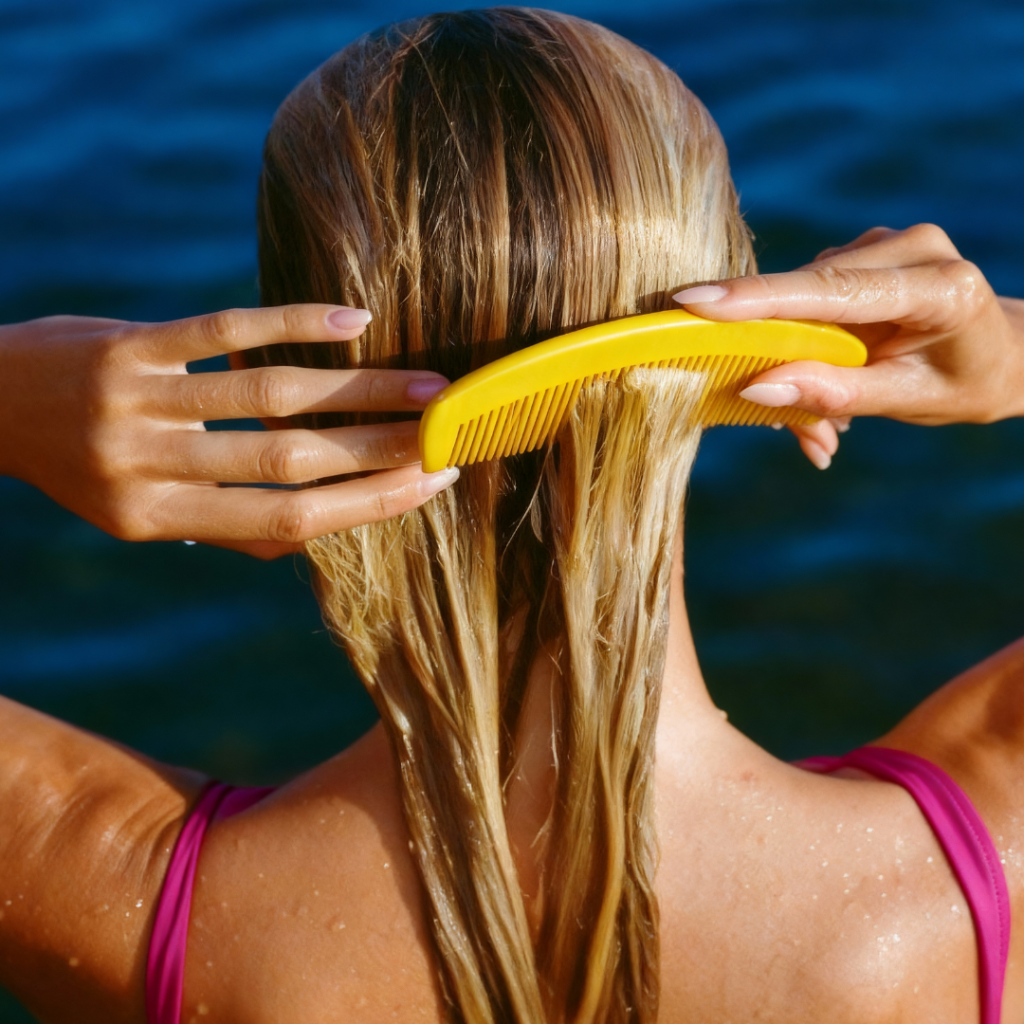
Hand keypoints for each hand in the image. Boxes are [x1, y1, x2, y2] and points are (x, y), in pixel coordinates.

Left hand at [0, 305, 457, 558]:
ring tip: (425, 382)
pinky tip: (353, 321)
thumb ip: (222, 525)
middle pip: (291, 461)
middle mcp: (150, 466)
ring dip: (360, 388)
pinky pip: (227, 331)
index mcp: (158, 521)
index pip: (286, 521)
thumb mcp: (139, 516)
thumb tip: (320, 530)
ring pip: (273, 394)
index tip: (429, 485)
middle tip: (447, 433)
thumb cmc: (80, 467)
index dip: (368, 506)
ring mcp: (141, 400)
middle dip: (380, 449)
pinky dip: (296, 323)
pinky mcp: (134, 343)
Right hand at [673, 224, 1023, 468]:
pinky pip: (806, 294)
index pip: (832, 289)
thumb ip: (834, 394)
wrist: (1001, 353)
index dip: (758, 298)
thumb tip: (754, 389)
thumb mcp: (906, 401)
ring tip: (825, 417)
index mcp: (939, 286)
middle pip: (807, 290)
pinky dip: (799, 339)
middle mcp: (911, 246)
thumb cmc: (963, 383)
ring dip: (787, 352)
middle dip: (768, 347)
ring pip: (800, 295)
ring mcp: (883, 241)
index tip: (692, 301)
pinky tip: (825, 374)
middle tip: (770, 417)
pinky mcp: (861, 250)